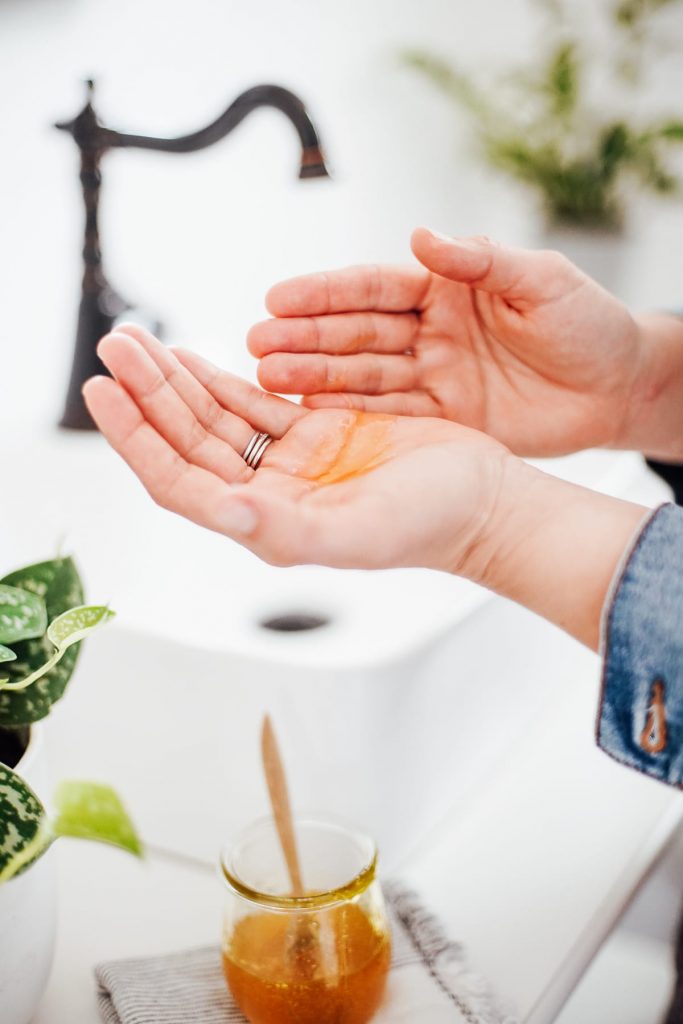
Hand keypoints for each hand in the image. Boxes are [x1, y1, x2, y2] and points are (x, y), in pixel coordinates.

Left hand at [83, 324, 646, 650]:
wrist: (486, 501)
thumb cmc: (435, 522)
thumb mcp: (364, 529)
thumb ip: (290, 528)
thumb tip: (227, 512)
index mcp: (269, 522)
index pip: (181, 480)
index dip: (137, 439)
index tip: (103, 393)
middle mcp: (270, 495)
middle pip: (189, 441)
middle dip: (147, 394)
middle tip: (114, 344)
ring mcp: (292, 464)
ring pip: (215, 418)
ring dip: (174, 382)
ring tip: (136, 340)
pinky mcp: (317, 434)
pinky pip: (252, 403)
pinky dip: (218, 379)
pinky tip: (191, 358)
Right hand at [248, 228, 646, 456]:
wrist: (616, 386)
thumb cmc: (587, 321)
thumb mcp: (540, 280)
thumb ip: (481, 261)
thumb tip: (421, 236)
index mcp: (445, 288)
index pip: (373, 287)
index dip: (325, 294)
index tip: (277, 298)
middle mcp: (428, 332)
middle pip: (356, 335)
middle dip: (305, 339)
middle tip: (256, 346)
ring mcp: (432, 377)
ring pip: (364, 378)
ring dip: (316, 379)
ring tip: (268, 380)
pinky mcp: (444, 421)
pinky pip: (392, 417)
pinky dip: (353, 417)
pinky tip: (311, 415)